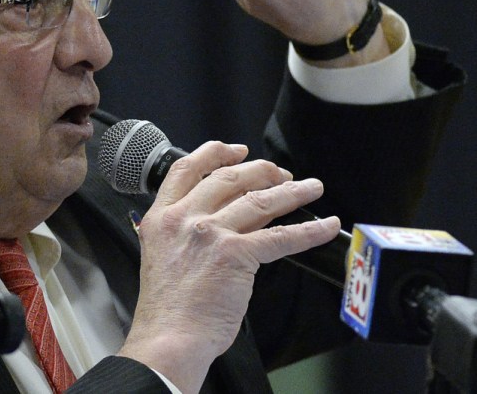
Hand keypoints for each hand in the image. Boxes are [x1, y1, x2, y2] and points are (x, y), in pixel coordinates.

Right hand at [118, 142, 339, 393]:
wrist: (167, 337)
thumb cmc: (167, 307)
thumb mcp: (163, 254)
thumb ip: (186, 231)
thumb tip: (229, 217)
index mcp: (162, 216)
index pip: (187, 169)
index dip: (215, 153)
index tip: (237, 150)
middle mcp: (185, 218)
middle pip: (229, 178)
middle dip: (261, 171)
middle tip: (280, 173)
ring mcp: (210, 234)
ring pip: (259, 201)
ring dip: (292, 191)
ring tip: (311, 188)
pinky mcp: (236, 255)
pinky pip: (281, 237)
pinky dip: (309, 230)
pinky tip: (325, 226)